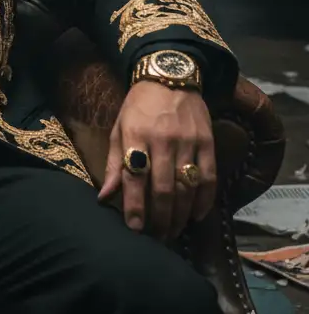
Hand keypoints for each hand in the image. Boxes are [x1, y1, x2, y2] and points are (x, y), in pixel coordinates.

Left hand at [97, 81, 215, 240]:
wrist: (170, 77)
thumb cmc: (139, 106)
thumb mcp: (119, 128)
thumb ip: (113, 163)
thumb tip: (104, 197)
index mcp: (136, 136)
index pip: (134, 178)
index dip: (134, 207)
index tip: (134, 229)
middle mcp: (163, 140)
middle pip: (163, 189)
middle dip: (160, 219)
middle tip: (157, 237)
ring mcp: (188, 142)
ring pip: (186, 188)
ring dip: (180, 216)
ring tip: (173, 232)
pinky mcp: (208, 142)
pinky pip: (208, 178)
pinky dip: (204, 201)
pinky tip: (196, 216)